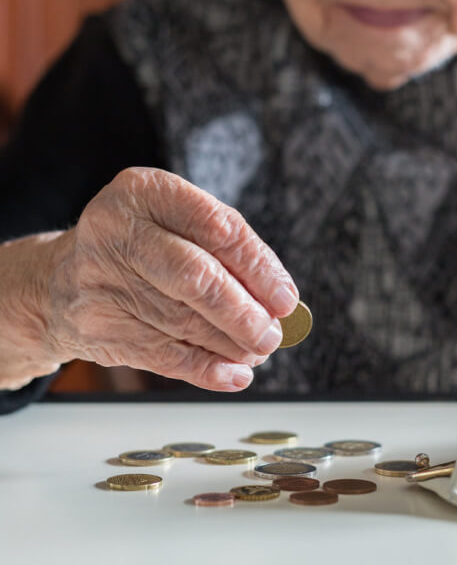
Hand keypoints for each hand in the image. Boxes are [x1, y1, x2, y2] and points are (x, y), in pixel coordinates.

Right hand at [43, 167, 297, 390]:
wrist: (59, 280)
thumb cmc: (140, 248)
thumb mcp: (175, 225)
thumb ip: (226, 252)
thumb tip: (278, 302)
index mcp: (145, 191)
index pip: (217, 228)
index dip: (259, 268)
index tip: (286, 299)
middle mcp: (116, 230)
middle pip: (196, 277)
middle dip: (243, 313)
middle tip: (272, 335)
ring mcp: (100, 280)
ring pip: (183, 321)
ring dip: (230, 344)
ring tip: (257, 352)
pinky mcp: (95, 326)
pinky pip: (162, 355)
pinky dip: (205, 369)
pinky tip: (232, 374)